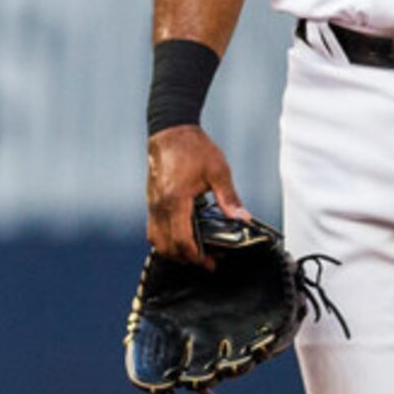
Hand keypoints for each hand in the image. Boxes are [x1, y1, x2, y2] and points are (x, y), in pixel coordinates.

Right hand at [146, 125, 249, 265]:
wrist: (170, 131)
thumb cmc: (192, 147)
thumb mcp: (218, 171)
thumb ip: (229, 197)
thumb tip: (242, 218)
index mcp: (176, 200)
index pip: (181, 240)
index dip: (196, 257)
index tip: (210, 262)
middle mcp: (160, 205)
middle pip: (167, 247)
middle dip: (186, 259)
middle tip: (206, 260)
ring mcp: (152, 204)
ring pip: (156, 241)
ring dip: (173, 251)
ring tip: (194, 252)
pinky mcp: (151, 202)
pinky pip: (153, 230)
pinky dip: (165, 240)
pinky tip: (181, 236)